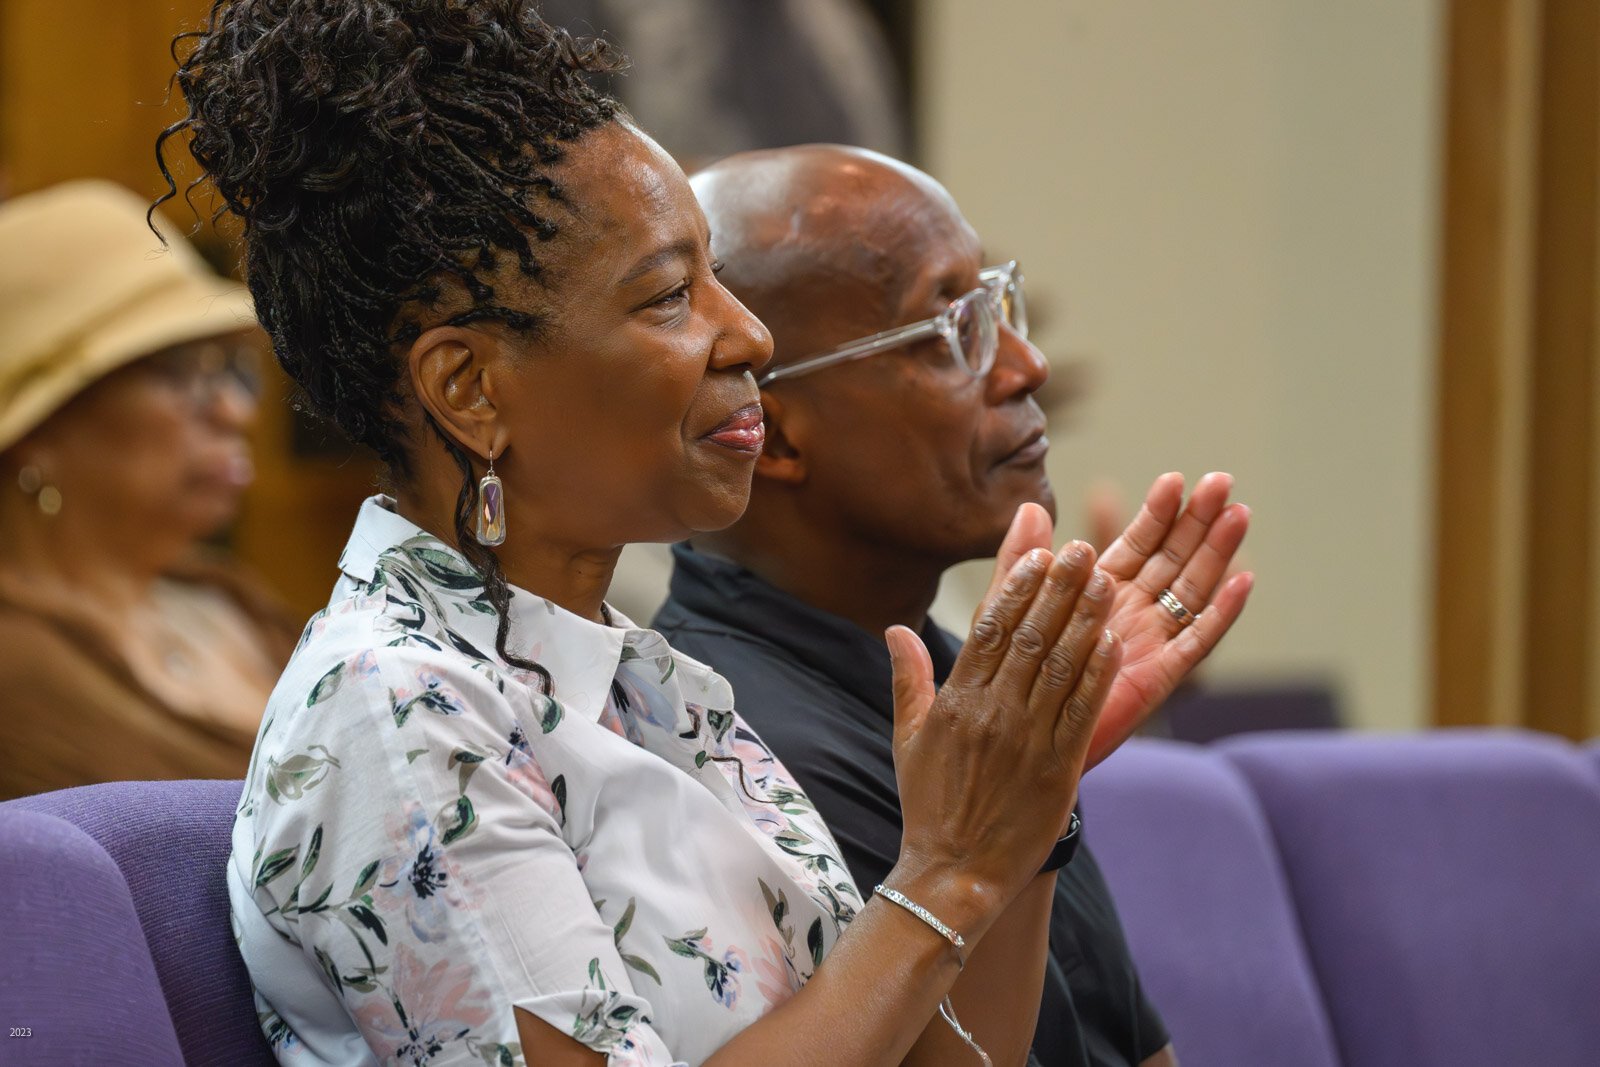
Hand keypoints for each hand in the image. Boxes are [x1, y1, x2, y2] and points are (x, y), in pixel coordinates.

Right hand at [886, 504, 1121, 931]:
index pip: (989, 629)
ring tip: (1107, 580)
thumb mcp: (908, 738)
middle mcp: (991, 715)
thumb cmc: (929, 804)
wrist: (953, 874)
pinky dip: (1098, 675)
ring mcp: (1026, 741)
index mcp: (956, 702)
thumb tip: (895, 628)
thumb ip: (908, 679)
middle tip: (1083, 549)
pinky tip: (1114, 641)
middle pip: (1029, 638)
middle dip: (1059, 590)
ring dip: (1085, 621)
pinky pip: (1081, 712)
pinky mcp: (1057, 769)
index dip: (1017, 587)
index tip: (1039, 552)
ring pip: (1060, 668)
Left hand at [987, 474, 1252, 768]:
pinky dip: (1220, 612)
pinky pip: (1195, 641)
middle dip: (1197, 521)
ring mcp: (1149, 643)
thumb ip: (1021, 562)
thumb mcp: (1010, 610)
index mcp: (1098, 593)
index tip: (1174, 479)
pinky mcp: (1157, 677)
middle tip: (1220, 481)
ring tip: (1238, 513)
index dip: (1156, 513)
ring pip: (1191, 589)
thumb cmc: (1010, 677)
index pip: (1136, 544)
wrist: (1015, 745)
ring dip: (1216, 553)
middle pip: (1173, 558)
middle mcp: (1130, 613)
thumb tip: (1031, 504)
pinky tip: (1243, 580)